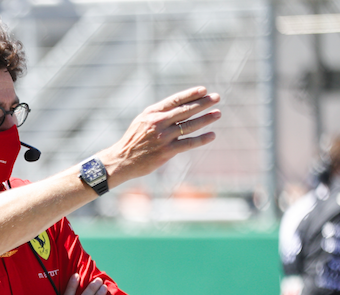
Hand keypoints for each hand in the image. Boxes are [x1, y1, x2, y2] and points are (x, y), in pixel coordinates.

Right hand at [100, 87, 220, 187]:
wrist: (121, 160)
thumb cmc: (133, 140)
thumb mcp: (142, 121)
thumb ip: (159, 114)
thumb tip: (180, 107)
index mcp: (151, 113)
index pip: (175, 100)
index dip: (190, 94)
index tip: (204, 90)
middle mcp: (158, 123)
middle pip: (185, 110)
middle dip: (203, 103)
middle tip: (217, 97)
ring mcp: (162, 137)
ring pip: (189, 125)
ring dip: (206, 119)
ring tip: (218, 114)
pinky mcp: (166, 152)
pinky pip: (188, 143)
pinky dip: (201, 139)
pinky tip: (212, 135)